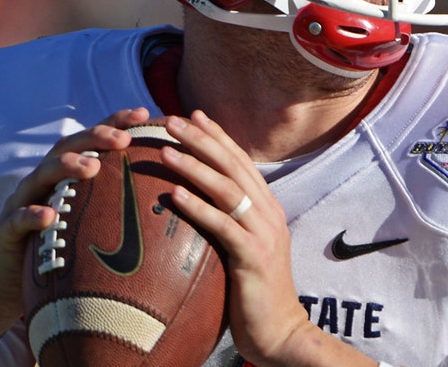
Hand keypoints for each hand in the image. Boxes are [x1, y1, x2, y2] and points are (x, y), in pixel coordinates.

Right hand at [0, 108, 145, 326]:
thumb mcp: (86, 224)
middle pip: (66, 148)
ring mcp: (21, 203)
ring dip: (66, 167)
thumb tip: (165, 201)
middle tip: (123, 139)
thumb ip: (113, 207)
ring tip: (92, 166)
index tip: (143, 114)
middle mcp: (42, 182)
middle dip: (95, 138)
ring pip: (41, 175)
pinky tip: (48, 215)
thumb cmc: (56, 252)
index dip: (114, 123)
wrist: (6, 286)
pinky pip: (17, 219)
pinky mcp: (6, 232)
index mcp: (63, 176)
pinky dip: (32, 215)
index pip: (90, 141)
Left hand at [159, 111, 373, 366]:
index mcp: (267, 209)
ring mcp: (264, 234)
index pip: (241, 162)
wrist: (281, 333)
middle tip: (172, 121)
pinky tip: (176, 194)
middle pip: (233, 166)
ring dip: (195, 166)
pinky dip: (198, 207)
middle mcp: (268, 214)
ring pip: (228, 189)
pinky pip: (223, 225)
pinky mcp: (254, 258)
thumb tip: (194, 204)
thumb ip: (229, 224)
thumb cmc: (254, 294)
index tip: (194, 114)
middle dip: (202, 140)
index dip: (218, 136)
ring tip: (166, 150)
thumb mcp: (244, 249)